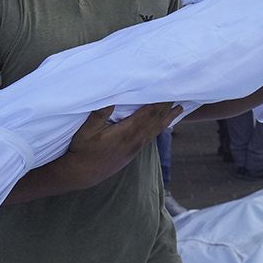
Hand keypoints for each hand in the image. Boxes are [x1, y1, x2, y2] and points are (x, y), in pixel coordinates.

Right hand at [52, 103, 181, 192]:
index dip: (161, 100)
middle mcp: (135, 140)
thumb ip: (99, 113)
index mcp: (127, 132)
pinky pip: (151, 136)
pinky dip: (160, 127)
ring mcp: (135, 147)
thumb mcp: (86, 130)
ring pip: (156, 129)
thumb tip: (112, 97)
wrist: (82, 175)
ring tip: (180, 107)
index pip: (149, 113)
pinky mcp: (133, 152)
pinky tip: (164, 123)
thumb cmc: (82, 150)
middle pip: (157, 119)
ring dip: (168, 117)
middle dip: (168, 106)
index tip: (168, 88)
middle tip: (180, 92)